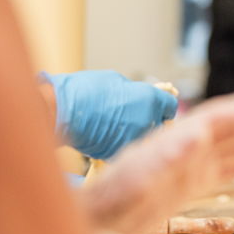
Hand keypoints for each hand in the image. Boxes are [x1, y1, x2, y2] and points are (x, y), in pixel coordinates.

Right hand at [43, 70, 177, 158]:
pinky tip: (105, 135)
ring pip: (142, 138)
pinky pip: (125, 147)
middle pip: (159, 125)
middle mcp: (148, 121)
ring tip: (116, 125)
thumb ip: (134, 92)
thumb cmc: (87, 90)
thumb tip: (138, 97)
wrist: (63, 110)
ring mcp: (134, 139)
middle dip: (151, 121)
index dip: (164, 106)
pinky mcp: (119, 152)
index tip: (159, 108)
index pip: (170, 107)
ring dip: (135, 133)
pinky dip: (119, 142)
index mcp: (151, 99)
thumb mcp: (117, 81)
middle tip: (135, 117)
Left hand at [82, 93, 233, 233]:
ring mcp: (191, 163)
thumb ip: (163, 159)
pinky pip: (232, 170)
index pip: (222, 116)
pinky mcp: (191, 183)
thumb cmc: (107, 210)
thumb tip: (195, 134)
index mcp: (176, 140)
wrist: (90, 231)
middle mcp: (187, 146)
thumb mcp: (133, 184)